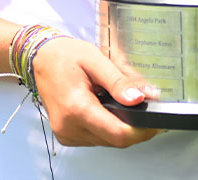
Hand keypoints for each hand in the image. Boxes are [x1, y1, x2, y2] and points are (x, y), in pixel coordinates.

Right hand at [29, 37, 162, 148]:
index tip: (156, 121)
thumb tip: (141, 98)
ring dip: (120, 127)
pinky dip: (107, 127)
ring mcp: (66, 133)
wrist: (40, 58)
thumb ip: (119, 81)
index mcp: (76, 107)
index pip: (118, 133)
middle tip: (143, 106)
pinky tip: (105, 109)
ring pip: (108, 141)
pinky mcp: (67, 135)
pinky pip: (97, 138)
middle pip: (115, 140)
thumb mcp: (95, 59)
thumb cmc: (64, 56)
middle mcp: (69, 126)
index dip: (142, 130)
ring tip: (119, 102)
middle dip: (134, 126)